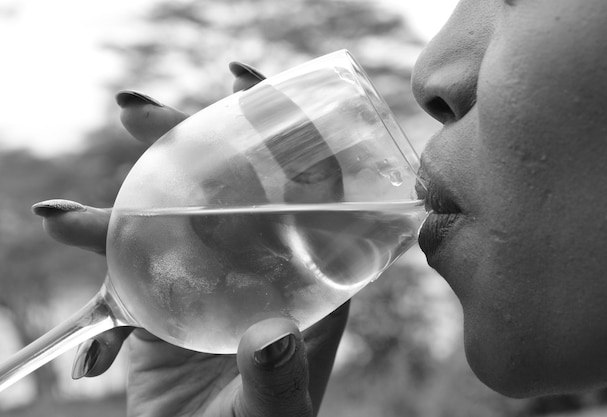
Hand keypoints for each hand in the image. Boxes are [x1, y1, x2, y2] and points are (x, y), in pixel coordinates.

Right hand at [32, 63, 348, 416]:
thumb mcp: (271, 415)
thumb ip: (276, 378)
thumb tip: (270, 331)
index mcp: (307, 281)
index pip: (308, 194)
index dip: (284, 137)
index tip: (245, 88)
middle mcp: (260, 268)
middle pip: (230, 189)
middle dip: (188, 142)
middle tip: (137, 112)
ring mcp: (209, 281)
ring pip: (172, 219)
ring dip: (123, 201)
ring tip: (70, 202)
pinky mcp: (164, 304)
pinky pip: (128, 272)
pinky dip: (98, 273)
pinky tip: (74, 280)